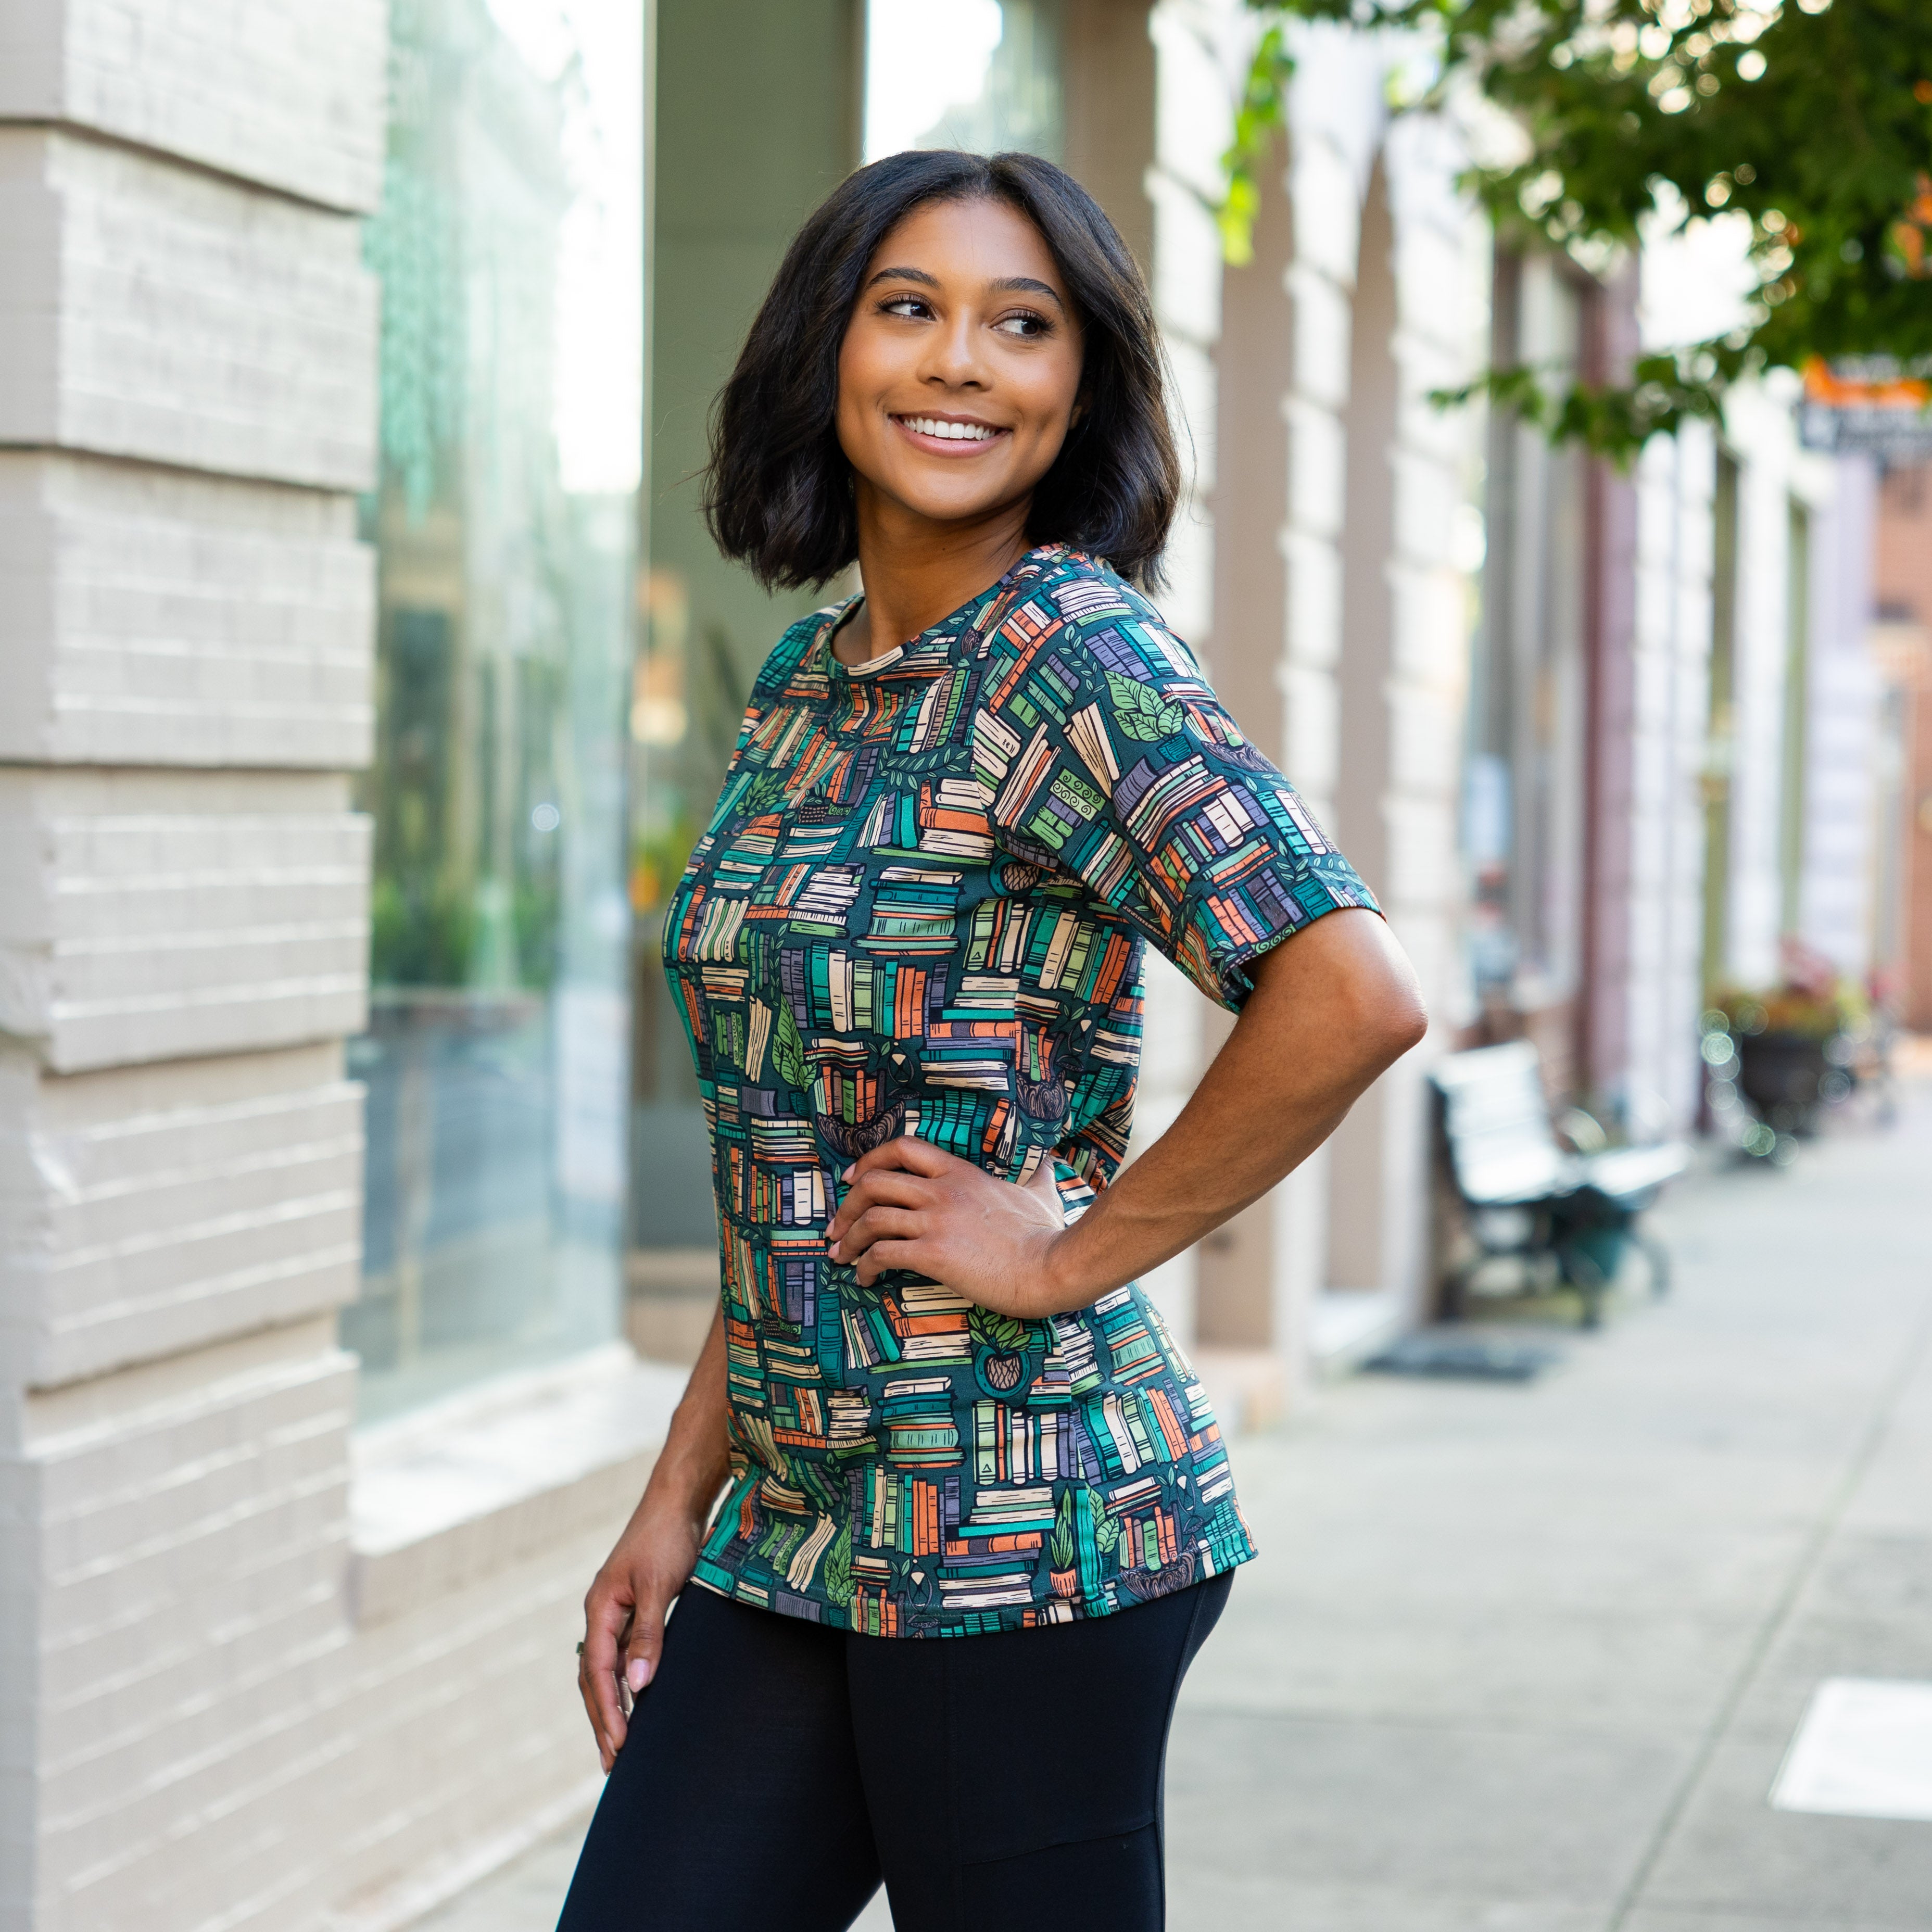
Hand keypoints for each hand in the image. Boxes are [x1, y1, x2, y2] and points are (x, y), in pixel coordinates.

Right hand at [578, 1495, 702, 1772]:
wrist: (679, 1499)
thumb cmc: (667, 1537)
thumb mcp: (658, 1585)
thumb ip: (648, 1633)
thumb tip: (638, 1684)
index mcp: (600, 1608)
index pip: (597, 1671)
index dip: (607, 1710)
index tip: (619, 1747)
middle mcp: (602, 1612)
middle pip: (593, 1677)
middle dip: (602, 1719)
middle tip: (612, 1763)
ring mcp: (617, 1610)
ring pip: (606, 1668)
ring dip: (612, 1705)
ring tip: (619, 1745)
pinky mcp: (635, 1607)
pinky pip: (623, 1654)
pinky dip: (626, 1682)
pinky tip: (636, 1700)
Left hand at [825, 1136, 1068, 1315]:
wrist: (1051, 1266)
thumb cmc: (1047, 1234)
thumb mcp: (1040, 1193)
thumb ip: (1037, 1175)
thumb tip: (1050, 1164)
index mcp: (960, 1173)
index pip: (903, 1148)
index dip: (869, 1160)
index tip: (853, 1179)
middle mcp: (942, 1191)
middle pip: (874, 1183)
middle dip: (847, 1205)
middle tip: (837, 1227)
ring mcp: (936, 1221)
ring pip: (872, 1218)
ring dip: (848, 1238)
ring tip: (840, 1256)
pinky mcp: (934, 1254)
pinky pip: (882, 1254)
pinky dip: (865, 1265)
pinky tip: (865, 1277)